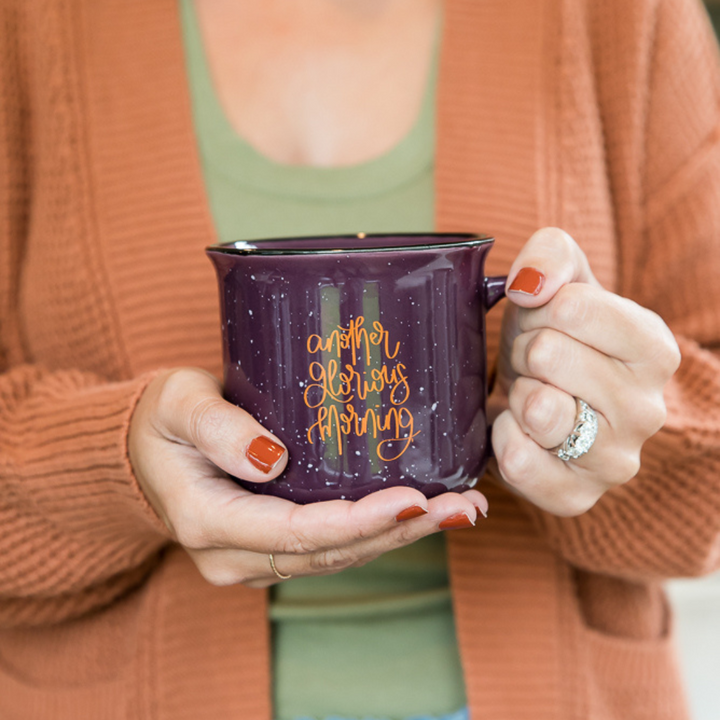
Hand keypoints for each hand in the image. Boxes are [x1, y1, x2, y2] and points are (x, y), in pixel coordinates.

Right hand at [128, 368, 487, 586]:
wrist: (146, 449)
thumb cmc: (162, 420)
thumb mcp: (177, 405)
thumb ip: (217, 427)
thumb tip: (271, 459)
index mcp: (209, 522)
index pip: (298, 532)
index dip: (361, 521)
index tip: (415, 500)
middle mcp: (235, 555)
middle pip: (332, 551)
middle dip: (402, 531)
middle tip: (463, 506)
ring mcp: (255, 556)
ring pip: (339, 555)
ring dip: (402, 534)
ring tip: (462, 508)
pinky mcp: (273, 545)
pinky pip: (332, 544)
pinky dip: (380, 529)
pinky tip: (422, 510)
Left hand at [489, 228, 680, 516]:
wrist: (539, 396)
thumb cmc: (552, 337)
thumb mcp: (557, 280)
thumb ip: (550, 254)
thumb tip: (531, 282)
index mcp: (654, 350)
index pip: (572, 308)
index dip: (539, 309)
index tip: (545, 322)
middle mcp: (648, 410)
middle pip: (548, 354)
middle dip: (525, 350)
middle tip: (534, 363)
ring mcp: (615, 461)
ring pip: (538, 408)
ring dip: (516, 394)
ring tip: (529, 394)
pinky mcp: (575, 497)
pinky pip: (519, 460)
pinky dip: (502, 437)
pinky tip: (516, 429)